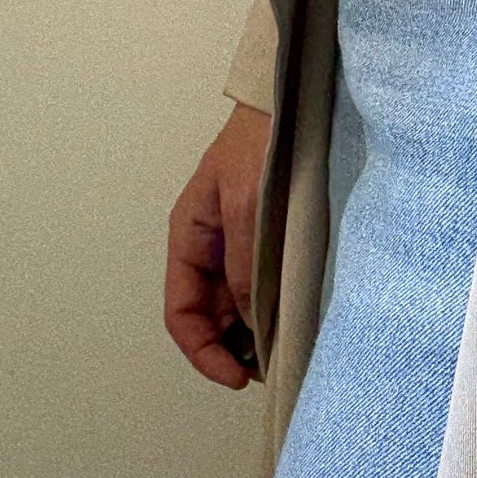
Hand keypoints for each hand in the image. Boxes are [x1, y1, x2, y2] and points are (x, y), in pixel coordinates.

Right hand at [164, 101, 271, 389]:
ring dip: (255, 327)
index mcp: (190, 237)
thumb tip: (250, 323)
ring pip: (238, 302)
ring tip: (284, 343)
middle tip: (270, 364)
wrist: (288, 102)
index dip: (203, 351)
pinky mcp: (267, 235)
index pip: (182, 312)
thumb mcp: (246, 206)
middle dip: (232, 345)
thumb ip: (244, 265)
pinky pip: (263, 281)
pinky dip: (273, 303)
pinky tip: (295, 311)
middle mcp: (211, 245)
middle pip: (211, 313)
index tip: (238, 375)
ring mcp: (239, 240)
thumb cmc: (259, 143)